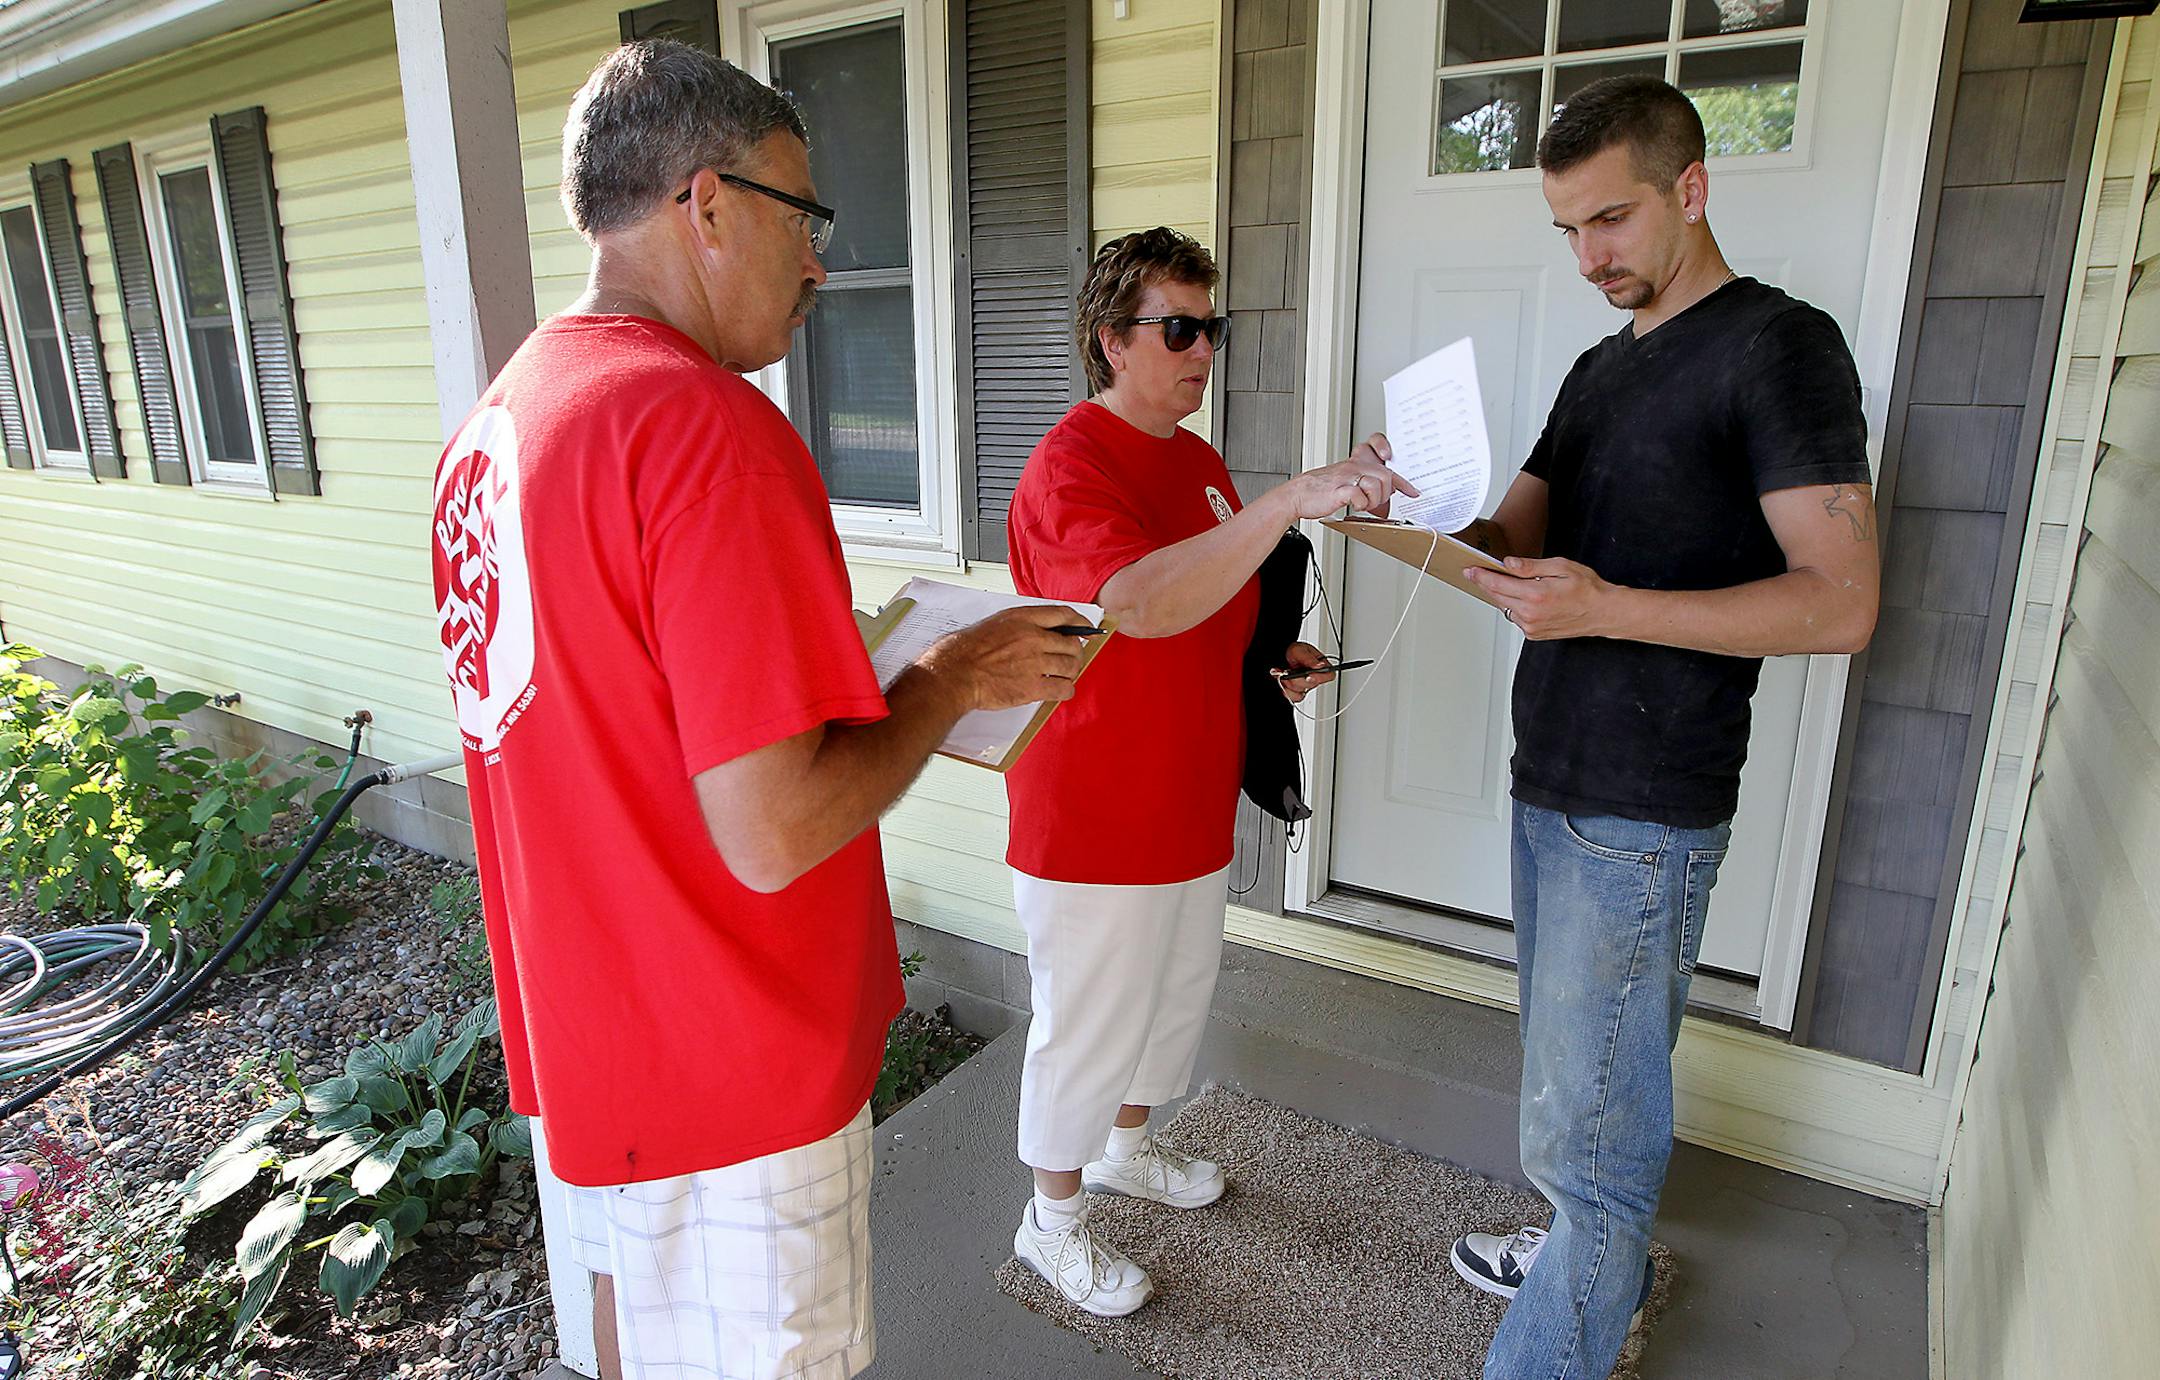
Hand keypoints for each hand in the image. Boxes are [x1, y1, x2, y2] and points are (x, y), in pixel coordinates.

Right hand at [914, 604, 1086, 710]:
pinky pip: (1063, 688)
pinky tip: (1060, 690)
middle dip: (1076, 652)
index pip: (1063, 615)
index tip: (1085, 629)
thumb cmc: (964, 650)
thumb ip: (1018, 625)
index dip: (1079, 623)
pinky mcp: (1033, 686)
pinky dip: (1066, 690)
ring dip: (1071, 672)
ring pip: (1071, 666)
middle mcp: (1032, 637)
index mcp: (1022, 618)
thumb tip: (1037, 631)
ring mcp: (1035, 662)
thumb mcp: (994, 624)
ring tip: (1064, 675)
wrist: (954, 673)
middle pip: (1072, 643)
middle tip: (1072, 659)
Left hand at [1277, 641, 1333, 703]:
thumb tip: (1320, 665)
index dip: (1321, 677)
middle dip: (1297, 679)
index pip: (1329, 676)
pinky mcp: (1296, 692)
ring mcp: (1305, 687)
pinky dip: (1284, 689)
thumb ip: (1309, 658)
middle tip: (1288, 672)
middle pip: (1312, 686)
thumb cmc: (1294, 653)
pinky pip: (1292, 698)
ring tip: (1282, 674)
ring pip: (1301, 694)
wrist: (1281, 656)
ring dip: (1288, 684)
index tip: (1309, 675)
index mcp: (1321, 667)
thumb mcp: (1299, 650)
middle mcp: (1314, 678)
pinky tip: (1280, 680)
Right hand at [1282, 443, 1418, 521]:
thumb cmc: (1320, 489)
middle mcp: (1353, 466)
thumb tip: (1387, 489)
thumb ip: (1366, 480)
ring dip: (1374, 500)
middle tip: (1376, 502)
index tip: (1410, 489)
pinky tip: (1355, 505)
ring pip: (1377, 484)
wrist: (1297, 494)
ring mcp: (1347, 477)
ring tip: (1364, 504)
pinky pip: (1360, 495)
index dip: (1397, 469)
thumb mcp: (1346, 479)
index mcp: (1355, 462)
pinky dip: (1361, 504)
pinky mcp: (1340, 489)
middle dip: (1385, 493)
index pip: (1380, 453)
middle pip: (1385, 475)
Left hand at [1465, 557, 1613, 639]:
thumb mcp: (1561, 567)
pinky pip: (1515, 617)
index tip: (1470, 570)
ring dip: (1501, 595)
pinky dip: (1514, 606)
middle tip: (1476, 572)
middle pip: (1497, 596)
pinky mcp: (1533, 634)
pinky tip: (1522, 597)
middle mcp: (1530, 614)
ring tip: (1503, 582)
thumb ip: (1531, 566)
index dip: (1481, 576)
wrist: (1603, 613)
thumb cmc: (1587, 589)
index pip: (1498, 584)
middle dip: (1485, 583)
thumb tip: (1509, 564)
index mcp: (1535, 595)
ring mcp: (1531, 626)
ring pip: (1505, 607)